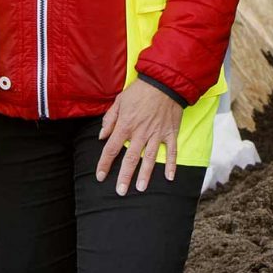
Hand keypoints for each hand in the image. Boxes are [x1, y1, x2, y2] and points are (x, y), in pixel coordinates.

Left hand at [97, 79, 183, 194]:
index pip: (111, 148)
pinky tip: (169, 177)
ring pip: (149, 158)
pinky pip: (171, 151)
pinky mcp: (170, 132)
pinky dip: (171, 164)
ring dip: (145, 174)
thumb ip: (110, 119)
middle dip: (125, 176)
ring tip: (140, 188)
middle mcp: (140, 132)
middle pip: (130, 158)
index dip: (105, 164)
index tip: (100, 176)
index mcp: (126, 125)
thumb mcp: (120, 100)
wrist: (164, 81)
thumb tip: (102, 136)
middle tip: (120, 192)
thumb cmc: (140, 90)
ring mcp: (156, 133)